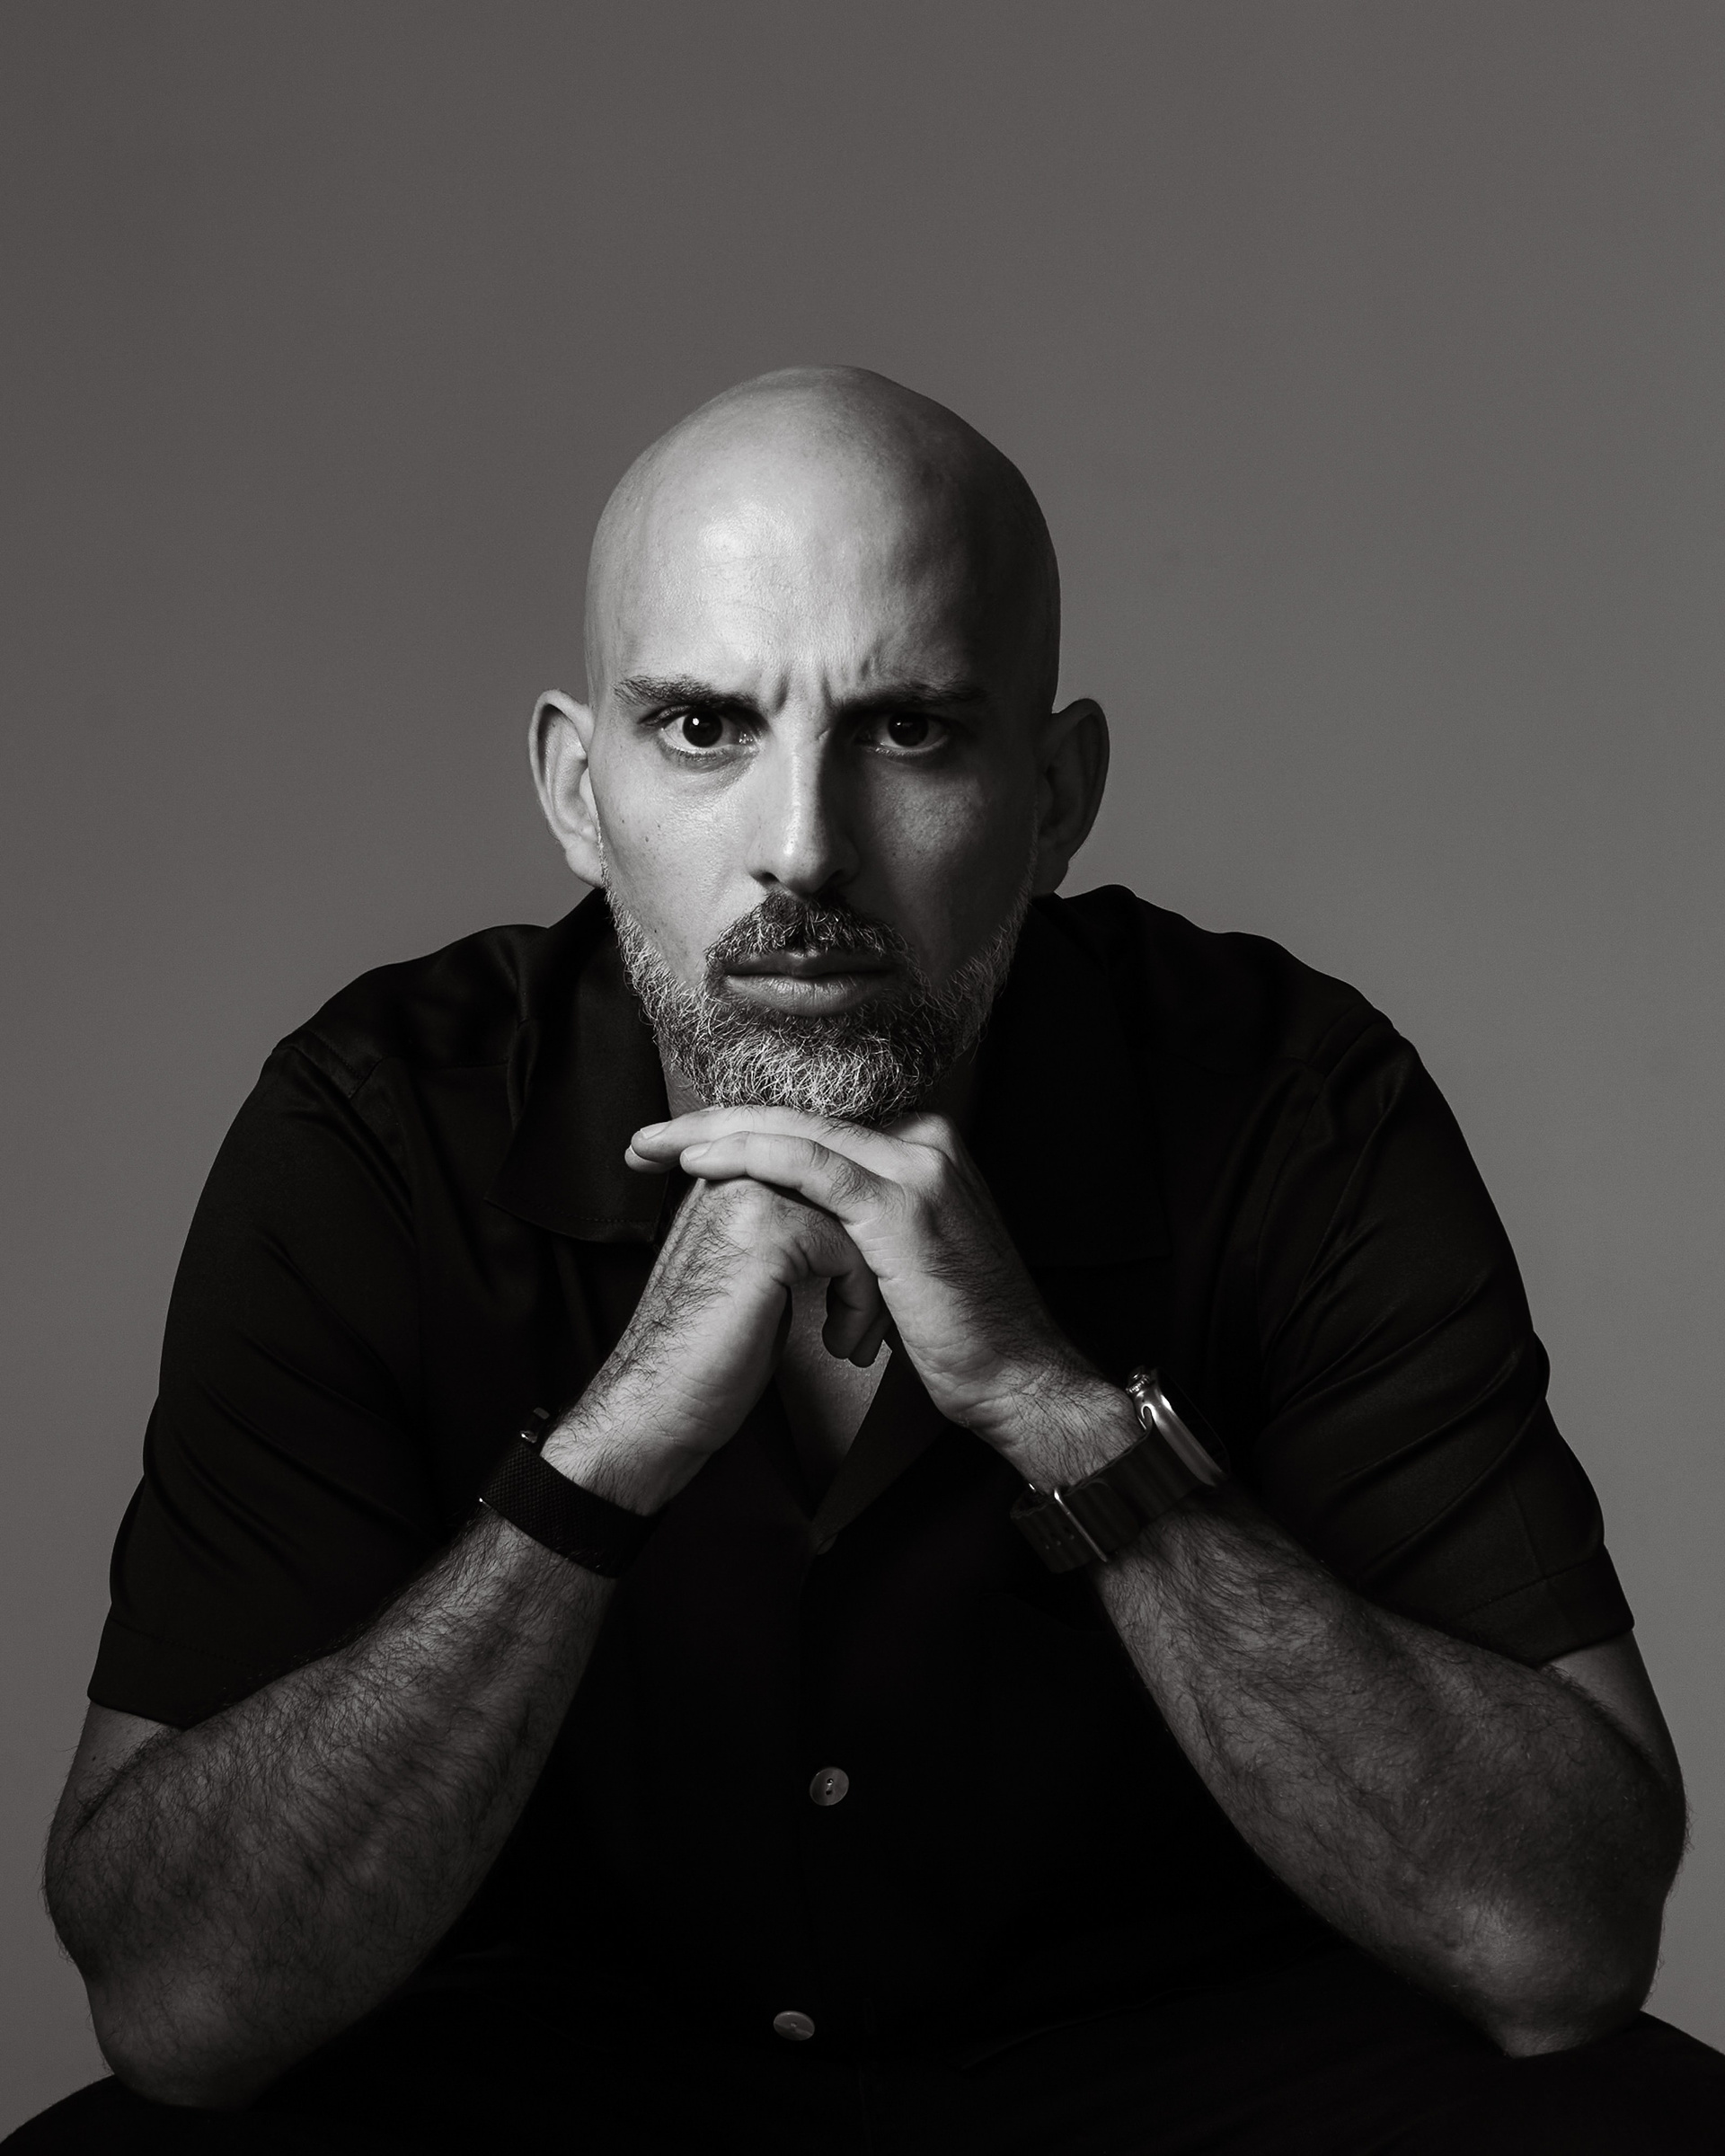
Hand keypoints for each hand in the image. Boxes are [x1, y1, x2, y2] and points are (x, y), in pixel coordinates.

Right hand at [543, 1173, 883, 1512]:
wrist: (658, 1402)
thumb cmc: (705, 1353)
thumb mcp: (757, 1273)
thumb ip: (794, 1230)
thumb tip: (855, 1225)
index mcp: (729, 1174)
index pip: (828, 1177)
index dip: (859, 1237)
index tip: (856, 1295)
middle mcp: (736, 1171)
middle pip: (849, 1193)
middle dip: (875, 1259)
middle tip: (864, 1317)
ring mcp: (750, 1194)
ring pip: (860, 1220)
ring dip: (872, 1288)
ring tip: (851, 1335)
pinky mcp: (769, 1230)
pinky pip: (853, 1251)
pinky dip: (859, 1303)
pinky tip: (835, 1341)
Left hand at [626, 1108, 1132, 1481]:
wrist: (1018, 1379)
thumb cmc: (961, 1336)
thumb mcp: (902, 1261)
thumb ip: (857, 1225)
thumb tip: (796, 1222)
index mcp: (923, 1148)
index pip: (812, 1125)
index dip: (739, 1131)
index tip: (676, 1149)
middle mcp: (923, 1140)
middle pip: (795, 1117)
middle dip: (708, 1124)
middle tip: (644, 1141)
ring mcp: (915, 1165)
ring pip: (793, 1130)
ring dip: (711, 1134)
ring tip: (652, 1147)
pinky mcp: (901, 1202)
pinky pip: (809, 1164)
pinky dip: (749, 1156)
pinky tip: (699, 1162)